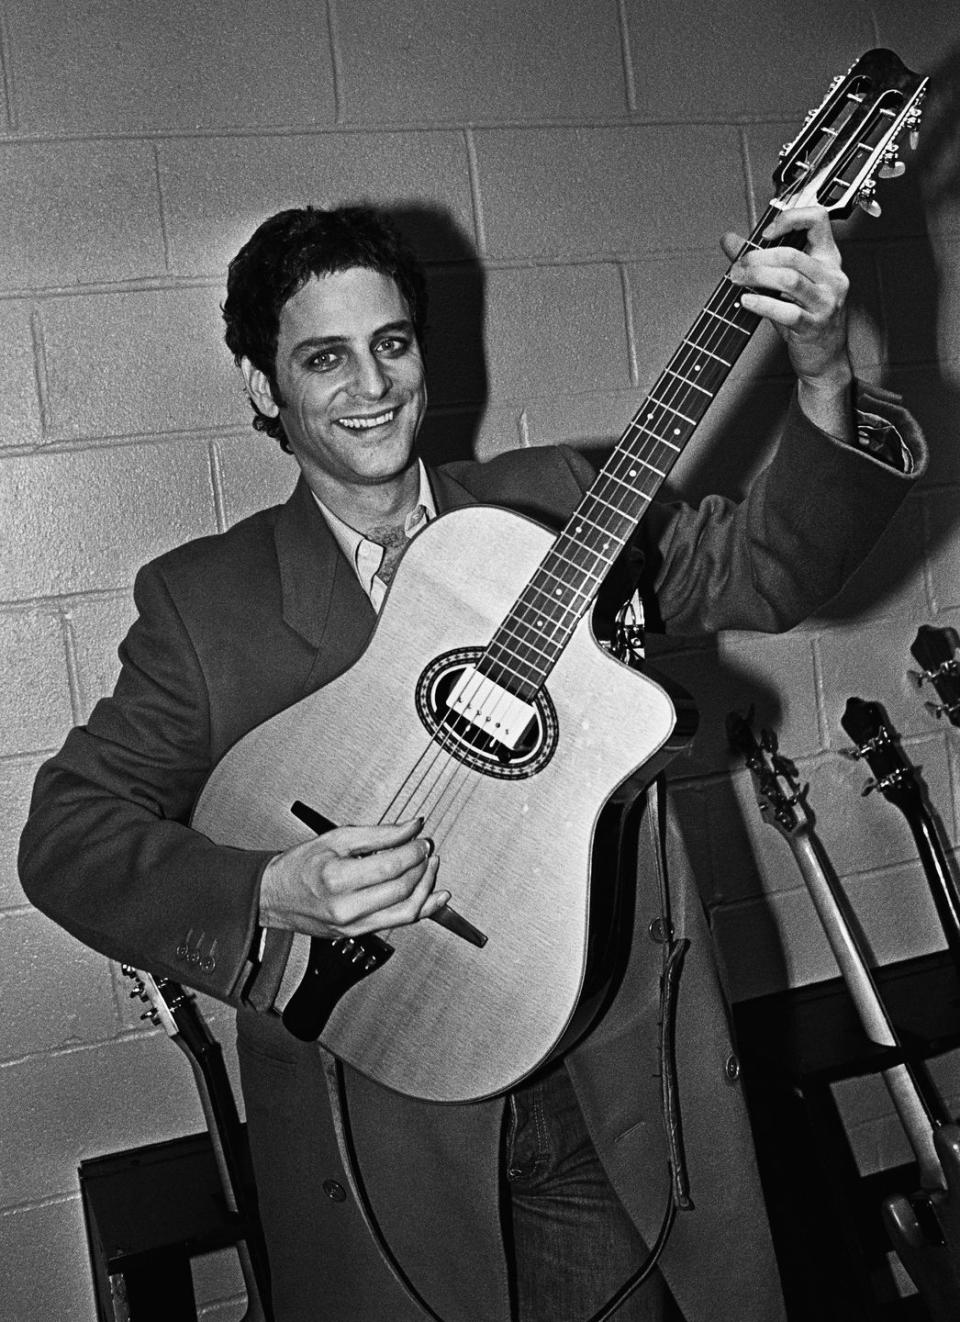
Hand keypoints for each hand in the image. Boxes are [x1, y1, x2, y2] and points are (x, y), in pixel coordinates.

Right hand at [259, 816, 447, 939]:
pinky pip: (398, 923)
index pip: (391, 866)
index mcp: (337, 879)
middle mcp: (346, 908)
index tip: (422, 840)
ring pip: (406, 912)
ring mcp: (353, 925)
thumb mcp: (337, 839)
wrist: (274, 896)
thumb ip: (379, 833)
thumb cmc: (299, 867)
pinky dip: (422, 909)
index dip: (414, 851)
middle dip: (422, 866)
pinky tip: (435, 898)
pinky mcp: (359, 933)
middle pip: (402, 889)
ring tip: (431, 868)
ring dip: (427, 888)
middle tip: (427, 850)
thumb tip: (411, 827)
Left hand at [722, 206, 853, 437]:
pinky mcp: (814, 325)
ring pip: (789, 279)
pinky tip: (746, 301)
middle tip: (737, 265)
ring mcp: (826, 302)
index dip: (791, 218)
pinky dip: (762, 304)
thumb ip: (761, 260)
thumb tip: (729, 240)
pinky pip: (786, 311)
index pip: (818, 220)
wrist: (824, 358)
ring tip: (736, 279)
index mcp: (828, 259)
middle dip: (757, 257)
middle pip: (792, 254)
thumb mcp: (785, 286)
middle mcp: (832, 277)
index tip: (765, 232)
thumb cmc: (806, 319)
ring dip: (756, 277)